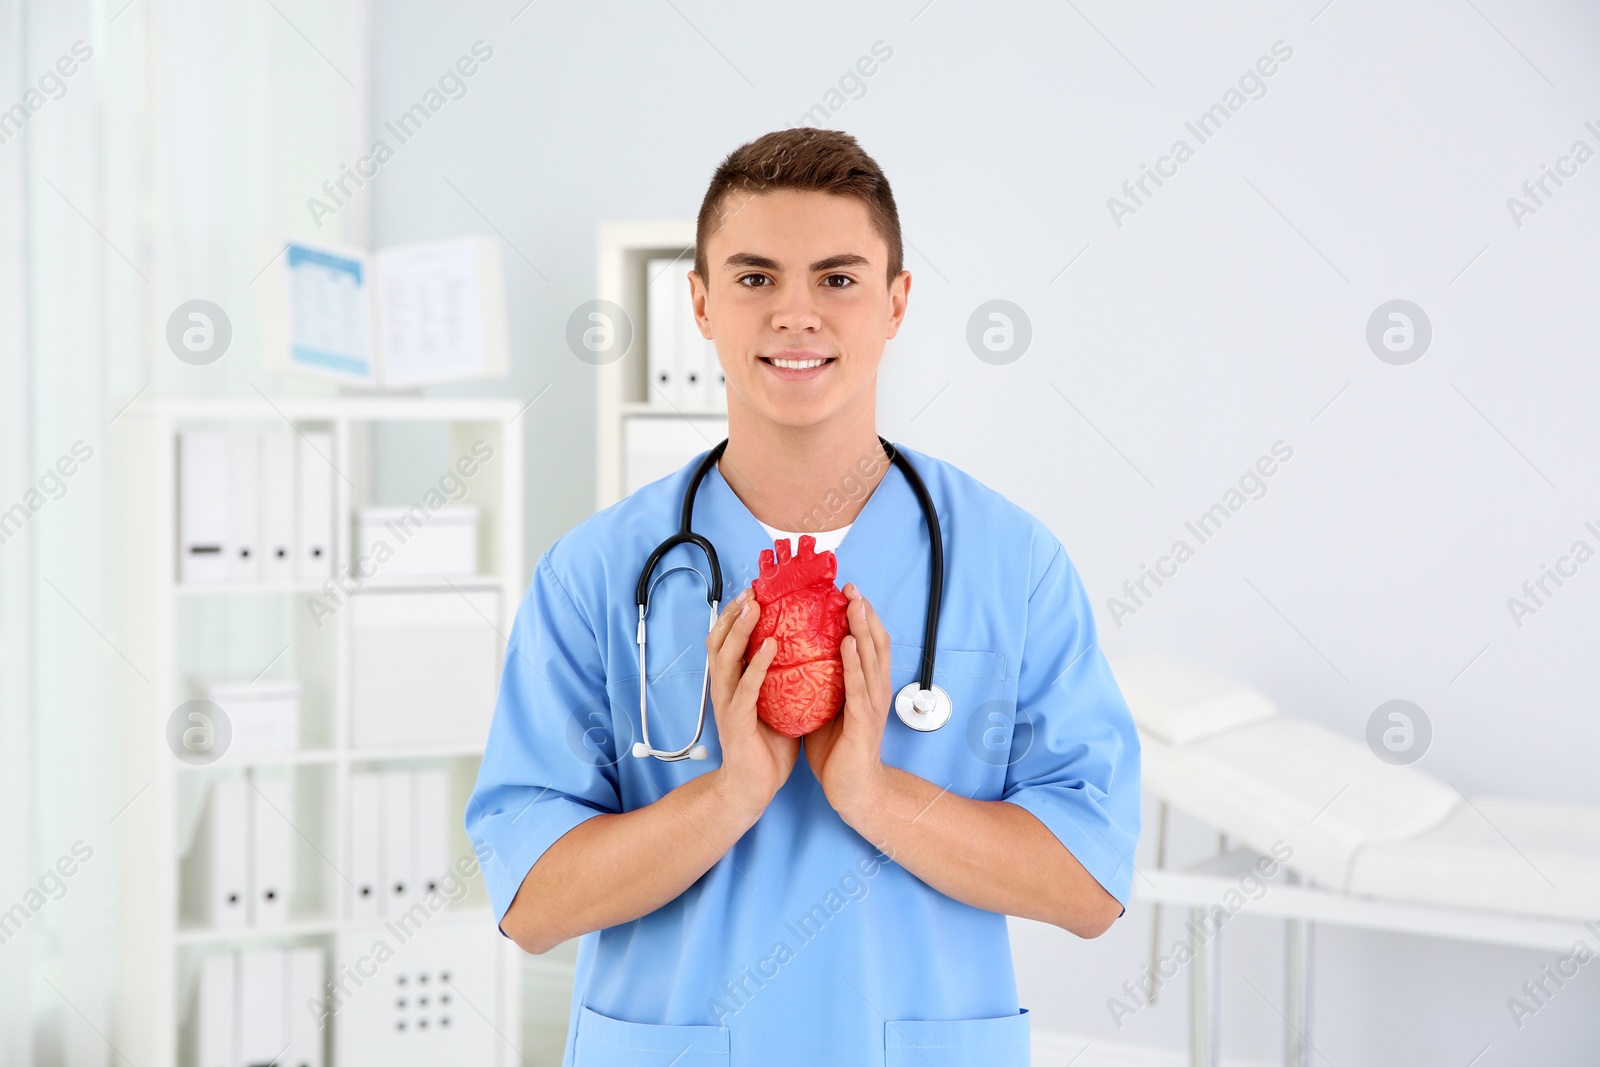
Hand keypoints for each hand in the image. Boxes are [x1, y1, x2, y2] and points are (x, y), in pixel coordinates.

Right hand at [705, 586, 799, 814]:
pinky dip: (756, 665)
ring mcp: (727, 705)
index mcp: (733, 685)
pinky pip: (745, 688)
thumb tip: (809, 658)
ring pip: (726, 658)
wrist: (752, 790)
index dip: (736, 616)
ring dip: (740, 631)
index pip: (728, 642)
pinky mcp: (736, 722)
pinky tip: (770, 647)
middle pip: (719, 642)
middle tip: (750, 591)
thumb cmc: (766, 750)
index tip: (754, 593)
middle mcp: (725, 690)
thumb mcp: (777, 707)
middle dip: (733, 614)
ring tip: (753, 608)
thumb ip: (783, 683)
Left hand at [804, 582, 893, 820]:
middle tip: (852, 588)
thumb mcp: (827, 708)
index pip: (868, 644)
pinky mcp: (864, 723)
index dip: (860, 617)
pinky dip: (854, 663)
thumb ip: (820, 683)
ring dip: (863, 629)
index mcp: (866, 687)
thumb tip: (796, 658)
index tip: (846, 592)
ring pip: (872, 659)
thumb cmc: (838, 751)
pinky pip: (858, 687)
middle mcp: (875, 691)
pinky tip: (847, 643)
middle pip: (876, 644)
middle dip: (865, 614)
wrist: (852, 791)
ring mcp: (872, 706)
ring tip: (854, 604)